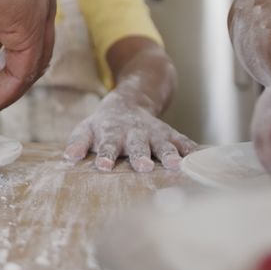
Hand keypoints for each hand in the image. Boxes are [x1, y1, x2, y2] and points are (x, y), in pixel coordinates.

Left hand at [64, 91, 196, 171]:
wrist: (129, 102)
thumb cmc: (103, 125)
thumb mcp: (86, 129)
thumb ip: (78, 143)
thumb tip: (69, 158)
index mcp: (111, 133)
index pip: (106, 146)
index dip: (104, 156)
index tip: (103, 166)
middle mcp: (134, 133)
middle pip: (137, 146)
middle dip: (140, 156)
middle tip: (143, 167)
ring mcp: (154, 133)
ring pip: (163, 144)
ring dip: (169, 154)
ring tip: (176, 165)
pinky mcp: (171, 134)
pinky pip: (184, 141)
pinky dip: (192, 149)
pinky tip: (201, 158)